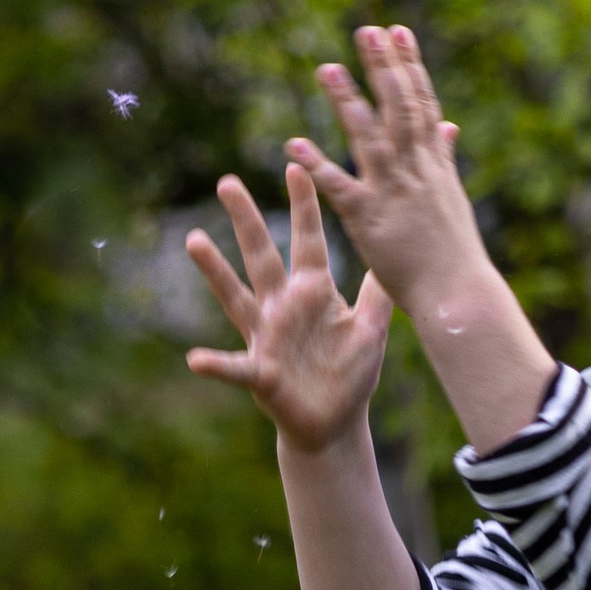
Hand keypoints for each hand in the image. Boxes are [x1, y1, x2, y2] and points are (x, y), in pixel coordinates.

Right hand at [184, 161, 391, 450]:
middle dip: (247, 219)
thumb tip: (396, 253)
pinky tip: (195, 360)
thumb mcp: (372, 327)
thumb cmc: (351, 375)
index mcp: (313, 293)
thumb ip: (380, 291)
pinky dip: (216, 364)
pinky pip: (235, 368)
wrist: (336, 423)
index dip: (304, 206)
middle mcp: (283, 307)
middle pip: (263, 254)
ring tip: (194, 241)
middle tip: (227, 181)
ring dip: (216, 271)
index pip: (307, 240)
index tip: (298, 166)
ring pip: (238, 298)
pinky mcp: (262, 374)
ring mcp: (268, 338)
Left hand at [287, 25, 495, 320]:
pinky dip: (317, 165)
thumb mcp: (451, 196)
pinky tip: (294, 144)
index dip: (409, 66)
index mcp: (434, 164)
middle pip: (399, 109)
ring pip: (369, 139)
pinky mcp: (370, 220)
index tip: (397, 31)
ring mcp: (394, 193)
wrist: (459, 294)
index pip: (421, 104)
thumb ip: (444, 158)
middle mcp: (416, 170)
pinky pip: (339, 188)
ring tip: (327, 69)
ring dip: (348, 103)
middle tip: (366, 30)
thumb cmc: (454, 253)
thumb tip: (449, 126)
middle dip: (383, 68)